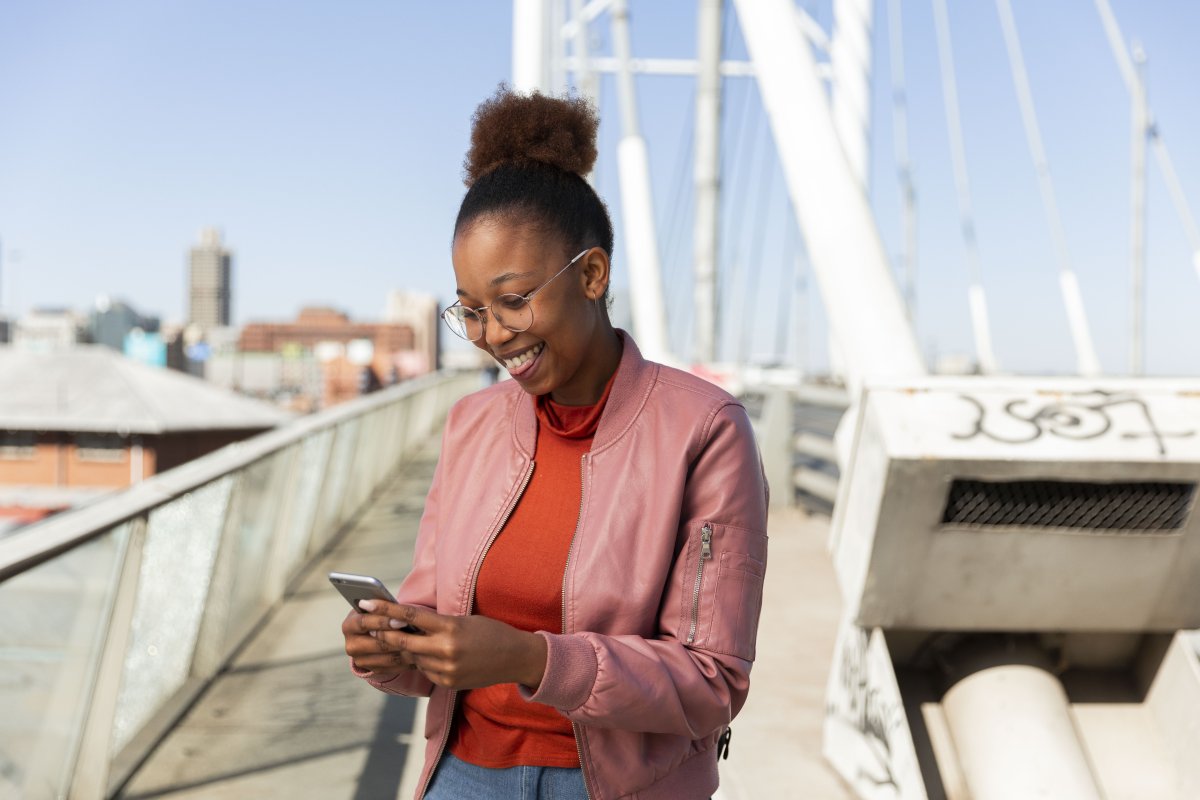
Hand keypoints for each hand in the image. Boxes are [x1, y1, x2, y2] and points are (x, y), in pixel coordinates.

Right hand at [343, 605, 420, 678]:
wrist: (373, 632)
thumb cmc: (378, 615)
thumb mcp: (377, 609)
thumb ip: (384, 608)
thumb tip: (400, 608)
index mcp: (349, 625)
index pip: (364, 623)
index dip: (383, 621)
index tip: (402, 620)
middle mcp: (351, 645)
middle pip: (377, 643)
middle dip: (398, 638)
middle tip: (417, 635)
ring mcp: (360, 660)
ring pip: (386, 657)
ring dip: (405, 651)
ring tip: (422, 645)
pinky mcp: (371, 670)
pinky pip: (391, 667)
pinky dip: (405, 661)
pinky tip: (419, 654)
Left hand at [350, 601, 547, 689]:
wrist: (516, 657)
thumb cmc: (490, 631)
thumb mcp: (464, 620)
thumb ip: (438, 624)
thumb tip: (407, 624)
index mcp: (450, 627)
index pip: (410, 616)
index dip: (385, 610)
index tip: (365, 603)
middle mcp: (446, 650)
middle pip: (403, 642)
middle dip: (383, 633)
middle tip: (367, 626)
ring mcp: (446, 669)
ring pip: (413, 658)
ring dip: (405, 649)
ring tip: (397, 639)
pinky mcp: (448, 682)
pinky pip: (425, 671)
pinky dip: (423, 662)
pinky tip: (429, 655)